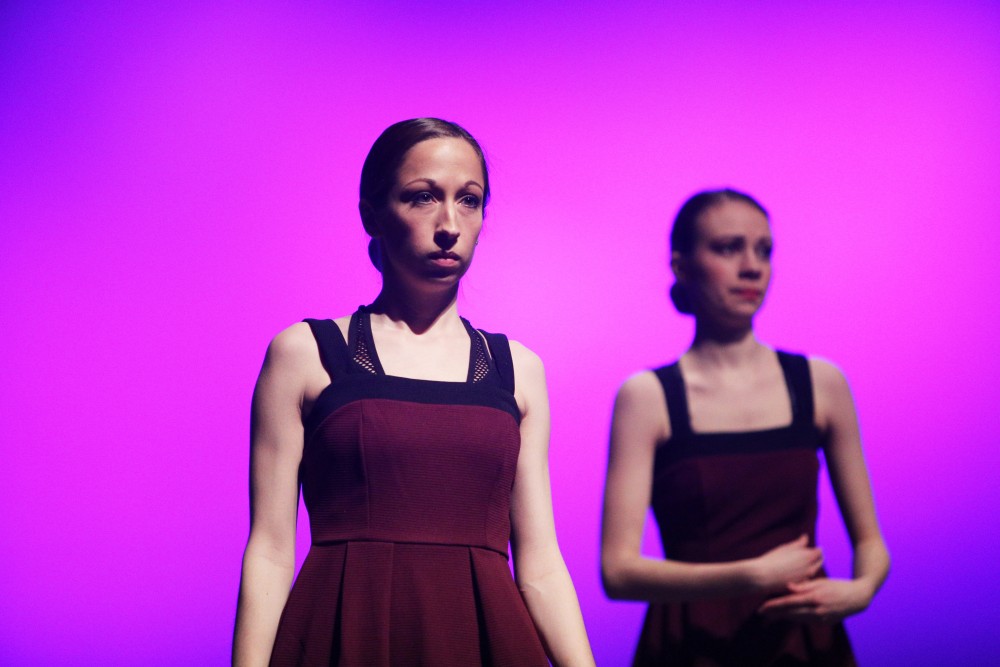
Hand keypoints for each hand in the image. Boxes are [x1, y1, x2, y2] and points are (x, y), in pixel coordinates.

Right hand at [751, 535, 823, 592]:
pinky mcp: (801, 588)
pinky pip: (806, 581)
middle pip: (819, 563)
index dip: (816, 549)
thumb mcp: (786, 548)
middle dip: (816, 559)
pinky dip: (804, 578)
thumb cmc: (773, 560)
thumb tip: (806, 537)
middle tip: (810, 556)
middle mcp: (811, 568)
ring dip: (810, 568)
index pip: (820, 552)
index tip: (813, 548)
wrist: (763, 577)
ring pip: (813, 572)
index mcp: (808, 556)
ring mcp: (807, 579)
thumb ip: (799, 543)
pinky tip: (796, 575)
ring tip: (802, 565)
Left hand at [757, 577, 871, 623]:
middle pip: (790, 614)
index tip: (762, 606)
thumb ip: (804, 585)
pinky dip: (796, 618)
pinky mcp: (825, 622)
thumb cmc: (838, 586)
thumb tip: (787, 586)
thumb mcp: (821, 582)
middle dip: (775, 613)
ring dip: (784, 616)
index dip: (774, 605)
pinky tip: (788, 615)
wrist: (858, 598)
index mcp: (814, 598)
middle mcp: (817, 610)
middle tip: (761, 612)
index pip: (789, 603)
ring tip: (771, 613)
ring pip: (798, 619)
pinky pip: (806, 621)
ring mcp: (822, 618)